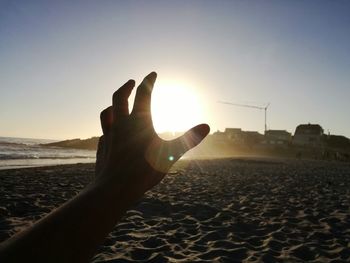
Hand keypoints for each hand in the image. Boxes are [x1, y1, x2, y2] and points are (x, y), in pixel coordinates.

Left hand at [95, 72, 208, 197]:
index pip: (143, 94)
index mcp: (138, 121)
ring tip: (116, 104)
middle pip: (119, 97)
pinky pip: (103, 130)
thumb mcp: (170, 154)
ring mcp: (109, 135)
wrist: (113, 189)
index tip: (152, 73)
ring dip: (113, 104)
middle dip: (126, 86)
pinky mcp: (102, 147)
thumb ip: (188, 139)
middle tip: (132, 81)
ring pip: (107, 112)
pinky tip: (110, 131)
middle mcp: (121, 124)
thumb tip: (207, 126)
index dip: (148, 81)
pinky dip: (108, 125)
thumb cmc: (143, 171)